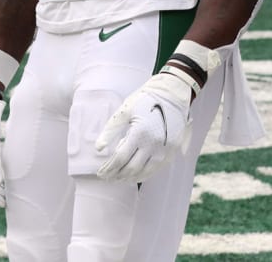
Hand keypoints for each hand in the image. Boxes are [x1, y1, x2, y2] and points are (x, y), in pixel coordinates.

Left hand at [95, 67, 194, 181]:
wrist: (173, 94)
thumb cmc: (146, 99)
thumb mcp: (125, 111)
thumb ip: (110, 130)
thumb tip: (98, 149)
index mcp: (139, 133)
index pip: (120, 158)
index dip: (108, 168)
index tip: (100, 173)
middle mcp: (153, 144)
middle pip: (131, 168)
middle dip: (116, 175)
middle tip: (107, 177)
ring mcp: (164, 150)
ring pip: (144, 172)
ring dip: (129, 178)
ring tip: (118, 178)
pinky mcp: (171, 151)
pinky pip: (156, 169)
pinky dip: (143, 175)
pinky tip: (135, 175)